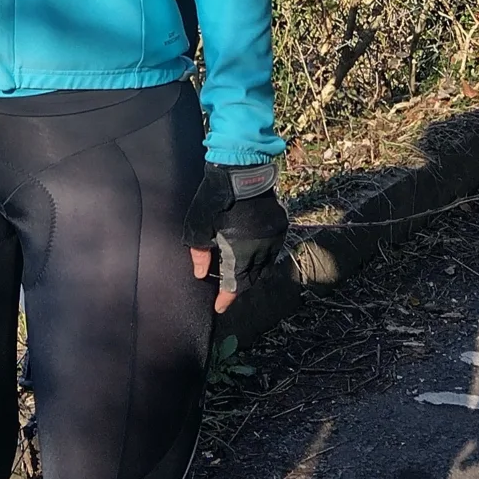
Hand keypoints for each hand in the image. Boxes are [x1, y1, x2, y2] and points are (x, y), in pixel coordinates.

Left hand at [185, 164, 288, 316]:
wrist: (242, 171)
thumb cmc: (216, 198)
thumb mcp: (198, 226)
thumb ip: (199, 253)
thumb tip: (201, 274)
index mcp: (240, 252)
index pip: (234, 285)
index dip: (226, 299)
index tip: (219, 308)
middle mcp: (261, 250)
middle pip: (251, 279)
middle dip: (238, 288)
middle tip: (226, 292)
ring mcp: (273, 238)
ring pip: (264, 267)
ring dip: (252, 275)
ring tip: (239, 278)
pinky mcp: (279, 227)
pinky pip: (272, 252)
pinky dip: (262, 260)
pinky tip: (252, 258)